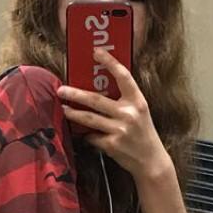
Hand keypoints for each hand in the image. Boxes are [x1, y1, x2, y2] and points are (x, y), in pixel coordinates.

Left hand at [57, 48, 168, 180]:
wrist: (151, 161)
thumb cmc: (143, 133)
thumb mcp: (139, 112)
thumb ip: (123, 101)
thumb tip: (96, 87)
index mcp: (138, 101)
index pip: (123, 76)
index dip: (110, 62)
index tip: (96, 51)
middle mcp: (129, 114)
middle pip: (96, 100)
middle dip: (75, 94)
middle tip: (61, 89)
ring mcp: (120, 130)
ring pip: (89, 118)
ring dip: (73, 113)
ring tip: (63, 108)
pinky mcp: (112, 145)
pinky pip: (92, 136)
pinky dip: (87, 135)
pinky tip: (84, 134)